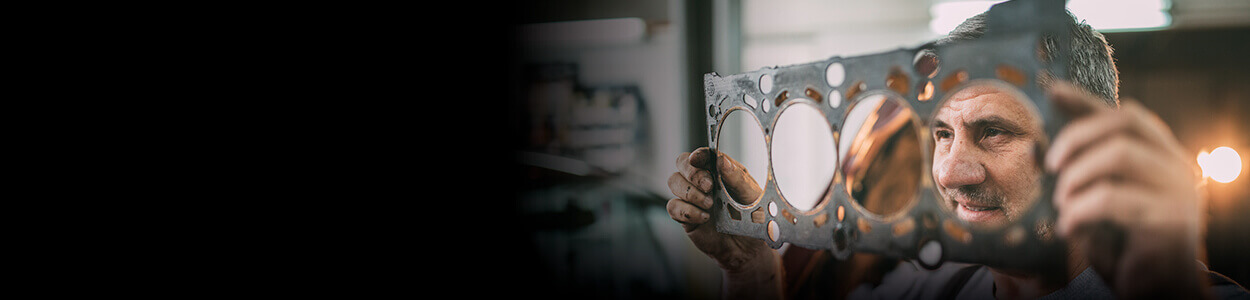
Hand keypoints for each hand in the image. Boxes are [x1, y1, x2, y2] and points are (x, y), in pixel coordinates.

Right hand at [668, 147, 770, 271]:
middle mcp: (703, 181)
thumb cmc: (753, 218)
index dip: (697, 154)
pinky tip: (704, 217)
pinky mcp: (685, 216)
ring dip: (689, 192)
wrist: (748, 248)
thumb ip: (737, 178)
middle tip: (708, 186)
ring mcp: (692, 198)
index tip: (697, 159)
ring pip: (674, 182)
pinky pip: (673, 207)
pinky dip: (687, 211)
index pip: (703, 154)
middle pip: (682, 163)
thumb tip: (722, 160)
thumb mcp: (752, 196)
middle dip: (692, 173)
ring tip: (709, 205)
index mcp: (720, 170)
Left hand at [1046, 82, 1207, 298]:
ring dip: (1076, 178)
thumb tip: (1035, 148)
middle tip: (1050, 166)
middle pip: (1124, 122)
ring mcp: (1179, 190)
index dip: (1087, 100)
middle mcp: (1176, 165)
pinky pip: (1112, 198)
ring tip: (1062, 205)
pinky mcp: (1173, 219)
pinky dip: (1079, 210)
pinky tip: (1068, 228)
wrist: (1155, 289)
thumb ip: (1076, 174)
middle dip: (1076, 137)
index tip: (1050, 91)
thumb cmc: (1120, 244)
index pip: (1125, 114)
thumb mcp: (1093, 201)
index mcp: (1160, 155)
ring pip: (1118, 154)